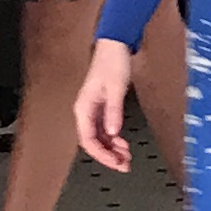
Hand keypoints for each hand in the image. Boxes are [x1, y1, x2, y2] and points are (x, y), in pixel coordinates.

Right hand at [74, 37, 135, 172]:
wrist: (115, 45)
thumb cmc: (112, 62)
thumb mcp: (116, 88)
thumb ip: (114, 111)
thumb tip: (113, 133)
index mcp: (84, 107)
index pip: (88, 140)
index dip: (102, 154)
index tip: (116, 162)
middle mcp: (86, 111)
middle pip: (93, 142)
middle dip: (108, 156)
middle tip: (124, 165)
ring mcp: (93, 110)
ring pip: (100, 138)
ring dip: (112, 149)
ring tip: (126, 157)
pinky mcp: (102, 107)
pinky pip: (105, 129)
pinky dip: (114, 139)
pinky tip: (123, 144)